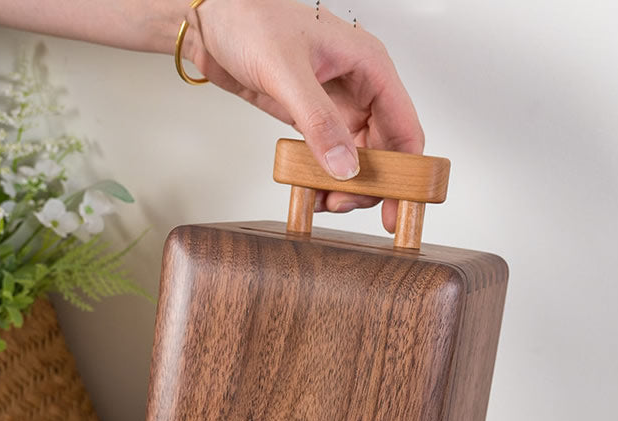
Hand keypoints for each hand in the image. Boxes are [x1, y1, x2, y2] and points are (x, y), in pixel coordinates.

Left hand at [184, 0, 424, 231]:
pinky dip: (323, 179)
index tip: (399, 204)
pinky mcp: (312, 117)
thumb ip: (318, 121)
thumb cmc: (248, 19)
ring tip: (325, 201)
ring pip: (356, 158)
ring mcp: (336, 104)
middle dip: (370, 184)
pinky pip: (329, 157)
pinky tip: (312, 191)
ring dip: (345, 186)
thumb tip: (345, 167)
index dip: (407, 171)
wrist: (210, 20)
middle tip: (345, 204)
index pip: (404, 127)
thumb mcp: (285, 71)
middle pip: (384, 150)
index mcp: (369, 65)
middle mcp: (359, 87)